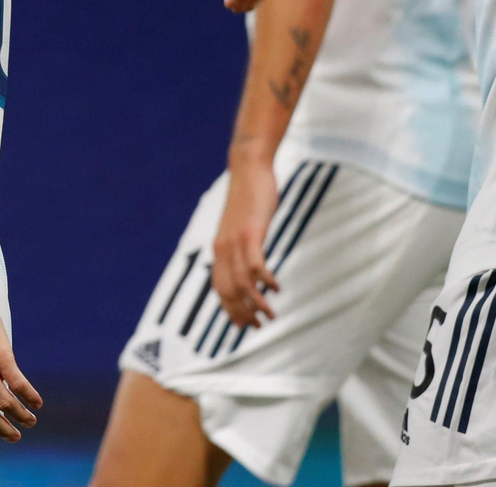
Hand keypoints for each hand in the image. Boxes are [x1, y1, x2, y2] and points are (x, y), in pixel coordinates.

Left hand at [212, 162, 280, 327]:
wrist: (248, 169)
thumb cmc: (248, 198)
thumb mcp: (242, 227)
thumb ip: (242, 246)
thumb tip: (249, 265)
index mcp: (220, 249)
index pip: (219, 288)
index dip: (229, 310)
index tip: (243, 325)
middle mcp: (223, 248)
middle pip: (228, 291)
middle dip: (241, 313)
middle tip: (258, 326)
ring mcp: (236, 240)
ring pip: (242, 283)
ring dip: (256, 303)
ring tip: (270, 315)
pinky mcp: (251, 232)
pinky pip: (255, 264)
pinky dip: (264, 280)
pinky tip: (276, 288)